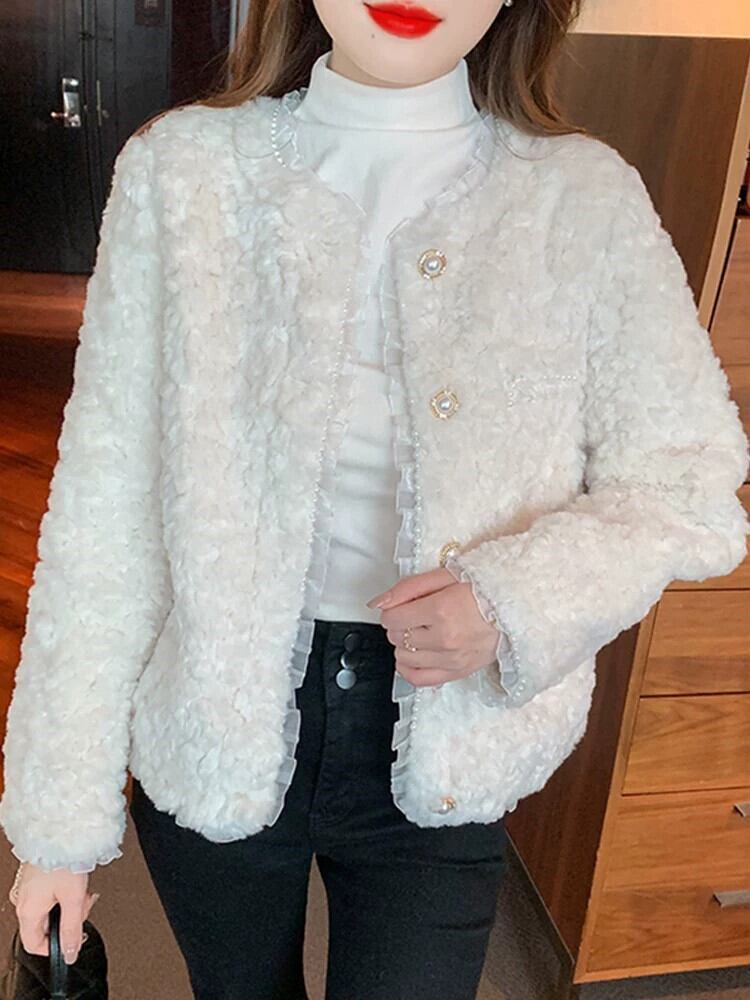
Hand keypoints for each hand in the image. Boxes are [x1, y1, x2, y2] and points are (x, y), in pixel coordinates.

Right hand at [9, 862, 99, 963]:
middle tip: (84, 906)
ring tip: (83, 890)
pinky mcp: (35, 877)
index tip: (72, 941)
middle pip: (45, 927)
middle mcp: (23, 901)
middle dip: (69, 920)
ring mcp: (28, 888)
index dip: (55, 949)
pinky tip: (76, 881)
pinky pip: (49, 894)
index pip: (34, 946)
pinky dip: (64, 892)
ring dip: (69, 904)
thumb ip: (72, 929)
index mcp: (27, 911)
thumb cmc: (64, 857)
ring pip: (49, 909)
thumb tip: (70, 954)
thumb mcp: (74, 898)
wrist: (60, 828)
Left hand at [366, 568, 500, 687]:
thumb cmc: (483, 588)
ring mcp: (452, 659)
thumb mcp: (445, 575)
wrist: (516, 608)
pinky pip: (419, 679)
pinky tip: (414, 655)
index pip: (391, 618)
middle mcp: (445, 638)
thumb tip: (377, 603)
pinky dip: (409, 668)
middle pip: (396, 637)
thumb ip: (408, 588)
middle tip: (416, 615)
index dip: (392, 610)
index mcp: (441, 610)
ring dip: (405, 644)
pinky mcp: (458, 672)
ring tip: (421, 632)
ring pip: (404, 657)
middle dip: (399, 624)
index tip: (403, 606)